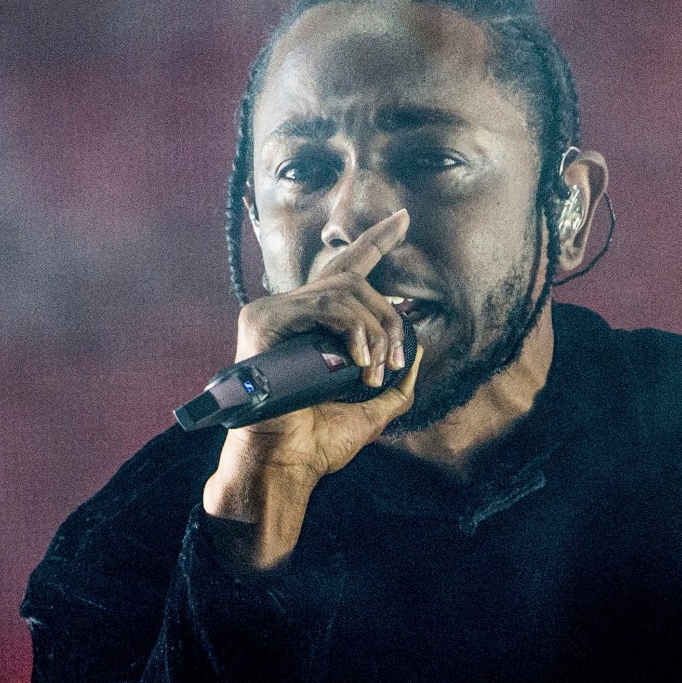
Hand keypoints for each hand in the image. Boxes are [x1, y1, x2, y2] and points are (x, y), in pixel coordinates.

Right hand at [202, 209, 420, 570]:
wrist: (287, 463)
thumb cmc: (320, 443)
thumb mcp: (374, 409)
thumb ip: (397, 380)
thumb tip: (418, 345)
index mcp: (312, 324)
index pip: (346, 269)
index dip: (376, 242)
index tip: (403, 219)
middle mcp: (291, 311)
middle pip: (354, 280)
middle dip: (388, 317)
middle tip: (396, 358)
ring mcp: (274, 313)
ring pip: (344, 291)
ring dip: (374, 330)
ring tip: (374, 370)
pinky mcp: (263, 320)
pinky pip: (325, 304)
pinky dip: (352, 330)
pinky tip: (357, 363)